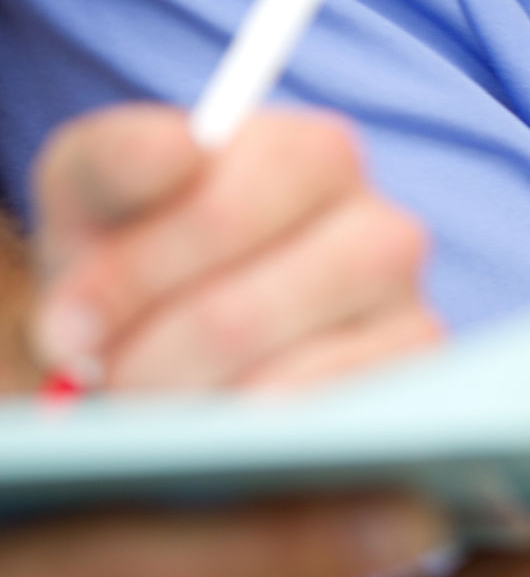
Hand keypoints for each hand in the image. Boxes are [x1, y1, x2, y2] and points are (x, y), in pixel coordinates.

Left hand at [29, 103, 441, 390]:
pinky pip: (330, 416)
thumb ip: (118, 159)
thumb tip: (182, 152)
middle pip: (242, 309)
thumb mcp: (99, 195)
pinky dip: (256, 425)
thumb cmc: (142, 256)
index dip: (136, 274)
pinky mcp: (413, 381)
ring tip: (150, 399)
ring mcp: (409, 309)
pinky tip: (219, 420)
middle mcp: (383, 226)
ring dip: (192, 395)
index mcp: (314, 155)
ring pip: (286, 367)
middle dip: (150, 354)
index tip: (70, 324)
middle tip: (102, 378)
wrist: (179, 334)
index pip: (224, 209)